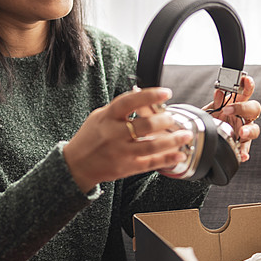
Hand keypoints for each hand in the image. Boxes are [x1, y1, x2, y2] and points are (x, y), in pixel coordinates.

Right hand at [63, 87, 191, 192]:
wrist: (75, 165)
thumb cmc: (89, 138)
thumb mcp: (99, 116)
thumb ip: (119, 108)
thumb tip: (142, 95)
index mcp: (107, 117)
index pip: (129, 102)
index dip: (149, 96)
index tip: (166, 92)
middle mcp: (114, 134)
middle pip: (145, 125)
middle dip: (165, 120)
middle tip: (172, 117)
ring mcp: (121, 153)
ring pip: (152, 146)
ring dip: (173, 140)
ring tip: (185, 134)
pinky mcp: (127, 168)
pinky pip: (151, 163)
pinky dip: (168, 158)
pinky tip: (179, 153)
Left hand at [205, 75, 260, 161]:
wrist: (204, 136)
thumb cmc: (211, 120)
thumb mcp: (210, 109)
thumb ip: (216, 102)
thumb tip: (220, 93)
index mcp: (238, 104)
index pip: (247, 92)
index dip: (248, 85)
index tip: (245, 80)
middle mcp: (244, 117)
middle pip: (254, 109)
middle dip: (244, 108)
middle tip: (229, 110)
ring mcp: (244, 130)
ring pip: (254, 129)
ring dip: (249, 130)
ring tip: (242, 133)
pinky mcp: (240, 144)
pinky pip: (245, 148)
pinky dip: (245, 152)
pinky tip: (243, 155)